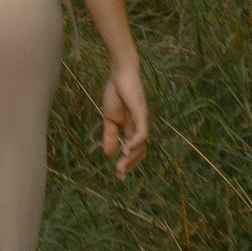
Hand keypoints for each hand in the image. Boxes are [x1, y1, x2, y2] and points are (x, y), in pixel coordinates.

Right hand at [100, 61, 148, 175]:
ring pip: (141, 145)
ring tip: (122, 166)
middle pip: (139, 151)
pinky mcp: (142, 114)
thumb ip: (110, 135)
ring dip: (132, 157)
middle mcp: (140, 127)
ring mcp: (143, 121)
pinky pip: (142, 133)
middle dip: (130, 164)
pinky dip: (135, 143)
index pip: (133, 151)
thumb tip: (109, 154)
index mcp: (132, 129)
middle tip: (120, 175)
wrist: (119, 74)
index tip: (119, 176)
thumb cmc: (115, 93)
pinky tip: (126, 150)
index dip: (127, 163)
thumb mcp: (109, 118)